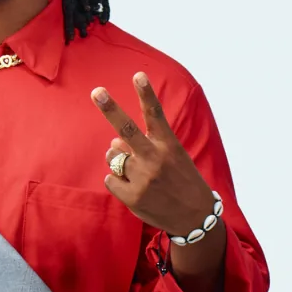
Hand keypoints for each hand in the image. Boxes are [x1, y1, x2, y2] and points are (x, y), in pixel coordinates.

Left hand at [91, 73, 214, 235]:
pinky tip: (132, 187)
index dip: (146, 94)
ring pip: (112, 155)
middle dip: (110, 108)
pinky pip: (109, 178)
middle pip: (127, 129)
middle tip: (96, 91)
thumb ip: (144, 144)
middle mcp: (154, 159)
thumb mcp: (172, 156)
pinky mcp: (132, 196)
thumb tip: (113, 140)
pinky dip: (116, 181)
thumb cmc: (180, 180)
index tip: (138, 75)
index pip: (155, 114)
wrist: (195, 217)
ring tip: (136, 171)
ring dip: (117, 159)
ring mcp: (142, 178)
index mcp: (168, 145)